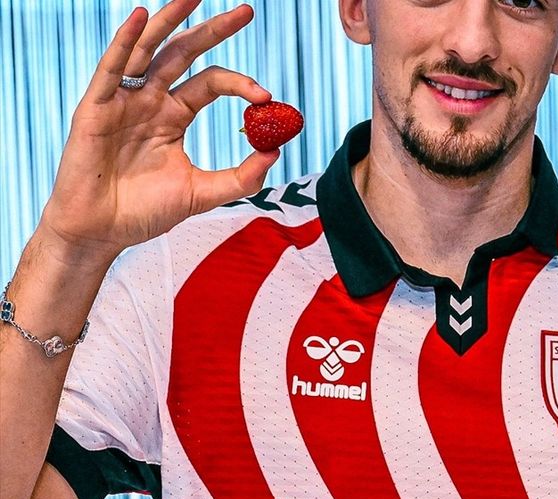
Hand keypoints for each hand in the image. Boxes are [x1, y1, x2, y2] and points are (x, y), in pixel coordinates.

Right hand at [39, 0, 277, 260]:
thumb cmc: (144, 213)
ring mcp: (123, 100)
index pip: (212, 83)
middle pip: (184, 53)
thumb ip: (240, 177)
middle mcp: (150, 100)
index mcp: (174, 115)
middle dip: (214, 30)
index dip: (241, 84)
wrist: (101, 233)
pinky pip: (111, 67)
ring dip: (170, 19)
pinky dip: (125, 41)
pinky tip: (141, 15)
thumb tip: (276, 152)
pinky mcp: (97, 107)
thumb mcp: (201, 194)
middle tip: (247, 11)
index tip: (267, 96)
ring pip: (149, 49)